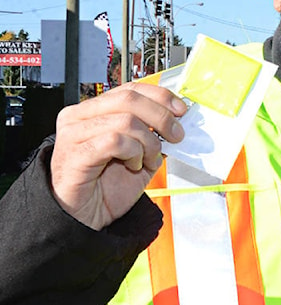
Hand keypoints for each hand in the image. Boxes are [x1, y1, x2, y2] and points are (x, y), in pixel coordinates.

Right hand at [50, 83, 187, 229]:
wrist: (87, 215)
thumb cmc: (108, 184)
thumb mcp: (141, 152)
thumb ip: (154, 133)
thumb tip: (179, 119)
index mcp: (95, 110)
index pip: (131, 89)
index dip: (160, 96)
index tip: (182, 111)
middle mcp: (80, 116)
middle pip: (129, 99)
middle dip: (161, 117)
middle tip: (176, 136)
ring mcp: (74, 133)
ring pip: (126, 121)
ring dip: (148, 142)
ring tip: (149, 159)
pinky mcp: (75, 153)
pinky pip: (115, 141)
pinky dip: (134, 153)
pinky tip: (134, 165)